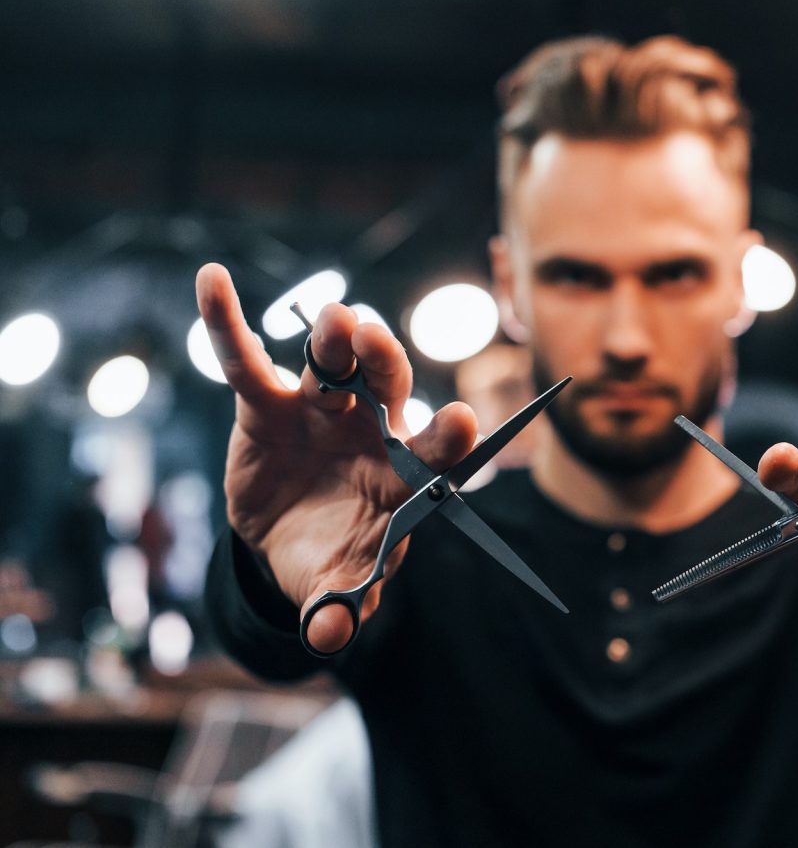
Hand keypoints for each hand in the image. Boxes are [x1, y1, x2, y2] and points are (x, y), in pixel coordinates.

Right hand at [196, 263, 477, 652]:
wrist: (290, 539)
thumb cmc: (332, 557)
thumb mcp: (335, 587)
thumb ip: (339, 607)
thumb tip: (331, 639)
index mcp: (405, 474)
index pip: (436, 451)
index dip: (448, 438)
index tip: (462, 423)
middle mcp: (373, 429)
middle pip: (389, 388)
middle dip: (386, 365)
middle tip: (378, 345)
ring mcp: (324, 409)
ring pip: (334, 364)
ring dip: (334, 340)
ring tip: (335, 320)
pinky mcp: (269, 402)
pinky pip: (247, 361)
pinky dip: (228, 323)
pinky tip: (212, 280)